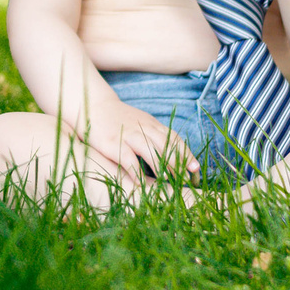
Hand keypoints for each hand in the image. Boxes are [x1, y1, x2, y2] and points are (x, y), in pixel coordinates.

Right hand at [74, 101, 197, 185]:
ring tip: (170, 182)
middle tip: (188, 179)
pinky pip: (128, 159)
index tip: (196, 168)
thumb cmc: (119, 118)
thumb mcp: (140, 122)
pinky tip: (141, 184)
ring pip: (151, 150)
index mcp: (152, 125)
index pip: (174, 139)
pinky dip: (136, 172)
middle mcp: (143, 129)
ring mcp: (128, 135)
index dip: (186, 154)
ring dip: (162, 167)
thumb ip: (154, 134)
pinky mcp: (113, 143)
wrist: (93, 105)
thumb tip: (173, 152)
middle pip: (166, 145)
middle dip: (179, 162)